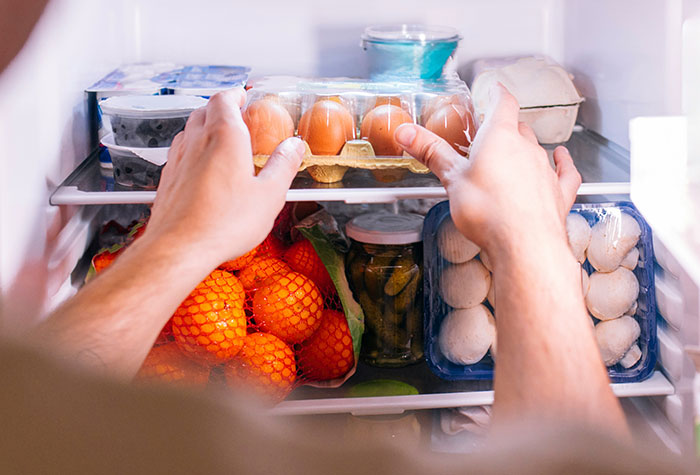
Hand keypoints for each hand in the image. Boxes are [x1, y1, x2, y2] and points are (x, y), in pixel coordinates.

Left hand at [142, 88, 304, 269]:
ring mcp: (178, 159)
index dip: (236, 94)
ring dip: (205, 126)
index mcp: (224, 137)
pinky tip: (203, 167)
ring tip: (221, 139)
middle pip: (205, 110)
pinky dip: (193, 149)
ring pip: (190, 129)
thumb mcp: (269, 195)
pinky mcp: (168, 179)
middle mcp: (196, 142)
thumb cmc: (221, 224)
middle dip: (222, 108)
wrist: (179, 248)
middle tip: (237, 114)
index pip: (225, 99)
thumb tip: (294, 148)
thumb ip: (283, 166)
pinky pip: (181, 152)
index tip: (244, 96)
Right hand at [395, 85, 580, 252]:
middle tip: (489, 133)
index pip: (503, 103)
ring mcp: (545, 170)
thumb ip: (431, 153)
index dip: (497, 93)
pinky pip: (565, 171)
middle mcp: (527, 148)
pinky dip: (564, 163)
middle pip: (517, 127)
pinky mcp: (558, 192)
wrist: (524, 244)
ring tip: (512, 154)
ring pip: (537, 148)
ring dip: (525, 147)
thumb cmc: (490, 212)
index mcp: (500, 137)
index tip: (494, 89)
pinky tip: (563, 159)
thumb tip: (407, 133)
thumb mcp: (451, 179)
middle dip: (504, 127)